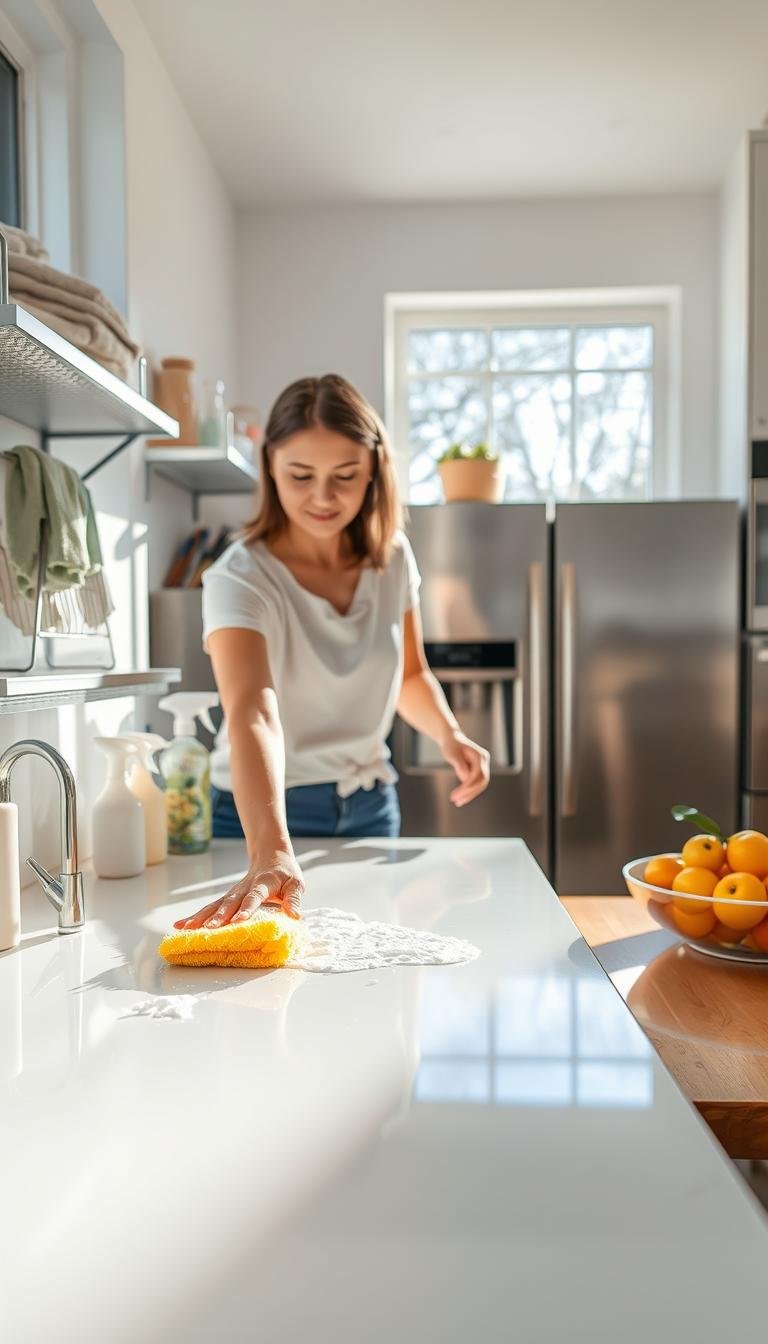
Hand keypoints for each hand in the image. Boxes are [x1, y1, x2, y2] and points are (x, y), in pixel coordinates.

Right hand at [172, 849, 303, 928]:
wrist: (271, 856)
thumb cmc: (285, 874)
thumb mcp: (296, 884)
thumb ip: (294, 899)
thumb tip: (294, 915)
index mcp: (263, 883)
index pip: (254, 896)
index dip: (247, 908)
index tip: (239, 920)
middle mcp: (244, 888)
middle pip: (230, 902)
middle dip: (219, 916)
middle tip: (208, 929)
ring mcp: (233, 893)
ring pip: (215, 905)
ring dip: (201, 917)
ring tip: (186, 928)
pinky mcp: (226, 898)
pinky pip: (210, 908)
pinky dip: (196, 917)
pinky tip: (181, 925)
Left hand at [439, 728, 489, 806]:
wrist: (452, 739)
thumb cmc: (451, 745)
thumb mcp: (452, 754)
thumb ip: (459, 765)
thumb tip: (465, 778)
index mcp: (480, 756)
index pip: (477, 776)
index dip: (467, 787)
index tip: (455, 795)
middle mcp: (484, 761)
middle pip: (481, 782)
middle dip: (469, 793)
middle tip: (456, 802)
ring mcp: (483, 766)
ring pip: (480, 785)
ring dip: (469, 794)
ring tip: (457, 802)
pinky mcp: (478, 770)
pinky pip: (476, 783)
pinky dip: (469, 791)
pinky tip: (460, 797)